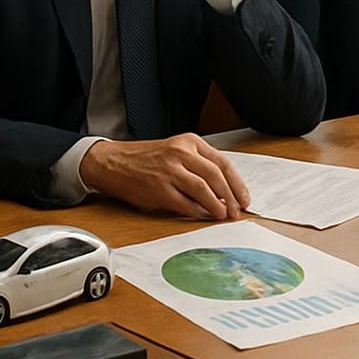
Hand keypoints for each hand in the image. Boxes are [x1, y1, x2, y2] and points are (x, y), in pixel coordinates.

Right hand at [80, 133, 249, 219]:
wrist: (114, 162)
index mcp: (189, 142)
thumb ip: (198, 166)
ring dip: (217, 206)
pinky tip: (202, 216)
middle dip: (231, 197)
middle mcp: (180, 153)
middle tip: (236, 211)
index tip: (244, 198)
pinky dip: (197, 212)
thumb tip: (225, 191)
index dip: (237, 183)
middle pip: (216, 176)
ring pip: (203, 190)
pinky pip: (185, 204)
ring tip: (223, 215)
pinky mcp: (159, 189)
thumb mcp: (176, 152)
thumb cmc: (146, 159)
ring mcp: (169, 171)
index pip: (222, 162)